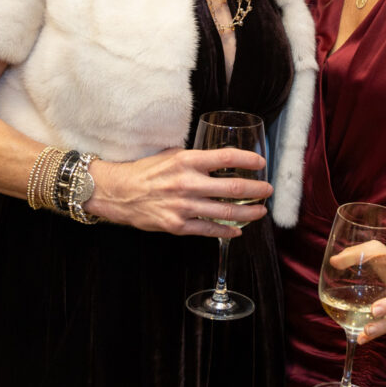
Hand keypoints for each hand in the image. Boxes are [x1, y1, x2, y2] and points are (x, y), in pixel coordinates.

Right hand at [86, 147, 270, 236]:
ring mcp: (183, 206)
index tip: (261, 163)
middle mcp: (187, 183)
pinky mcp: (177, 225)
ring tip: (260, 211)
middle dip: (256, 190)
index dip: (248, 160)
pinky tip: (238, 230)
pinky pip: (208, 230)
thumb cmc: (145, 171)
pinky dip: (226, 231)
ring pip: (225, 211)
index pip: (226, 157)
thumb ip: (195, 159)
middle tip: (267, 191)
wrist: (118, 192)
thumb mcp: (171, 155)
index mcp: (187, 161)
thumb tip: (220, 160)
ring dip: (248, 212)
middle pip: (232, 187)